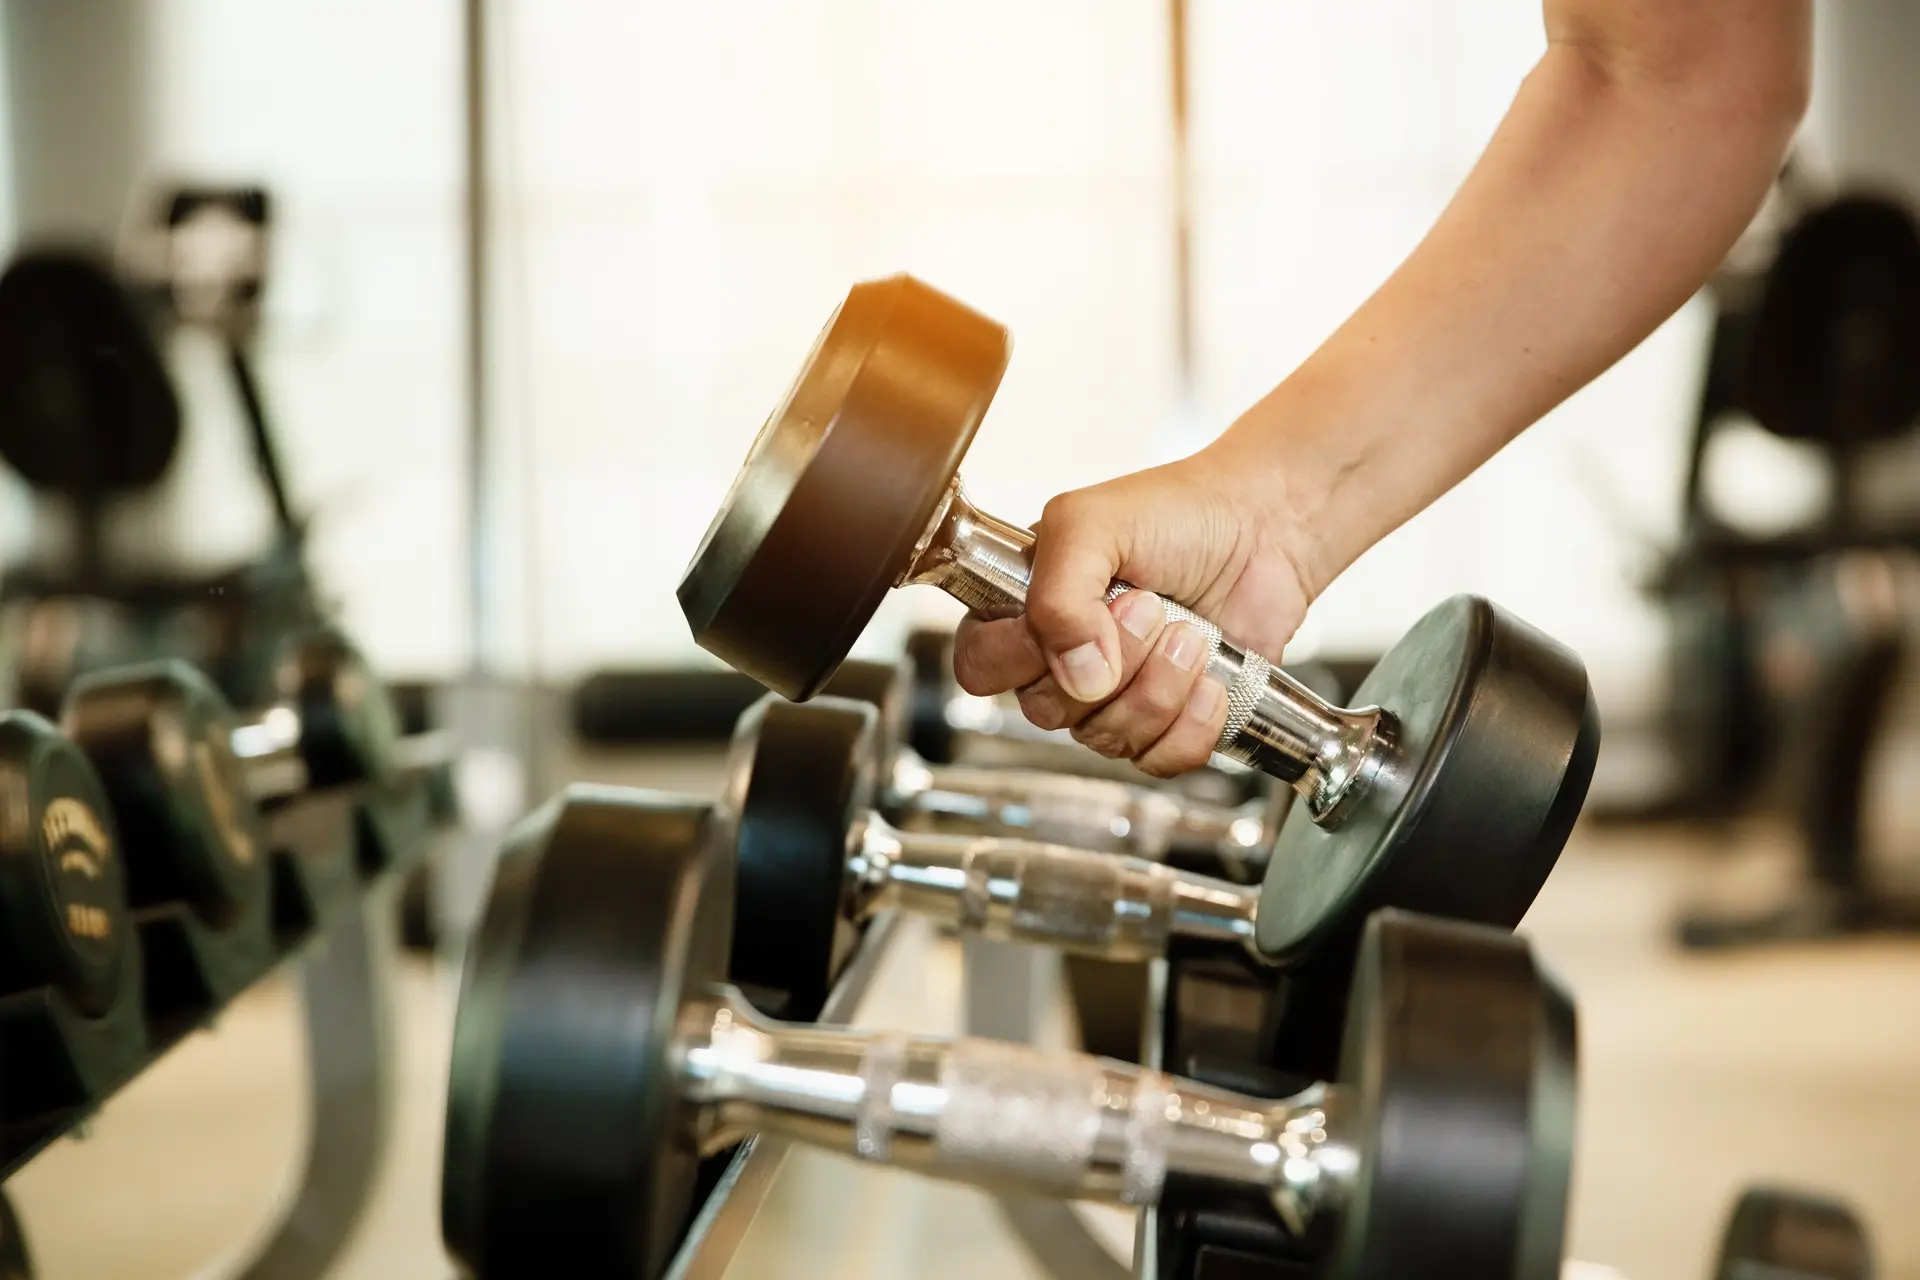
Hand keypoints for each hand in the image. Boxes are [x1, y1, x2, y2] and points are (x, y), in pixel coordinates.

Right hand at [950, 438, 1314, 777]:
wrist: (1263, 527)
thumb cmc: (1175, 513)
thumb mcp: (1091, 524)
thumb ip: (1058, 593)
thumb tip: (1077, 675)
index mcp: (1025, 608)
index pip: (981, 667)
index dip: (1023, 656)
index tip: (1079, 618)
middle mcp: (1062, 658)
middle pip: (1048, 712)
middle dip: (1116, 661)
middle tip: (1152, 606)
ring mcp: (1115, 695)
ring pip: (1107, 738)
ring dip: (1160, 685)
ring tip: (1189, 632)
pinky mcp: (1168, 721)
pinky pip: (1158, 760)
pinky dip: (1192, 723)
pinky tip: (1210, 680)